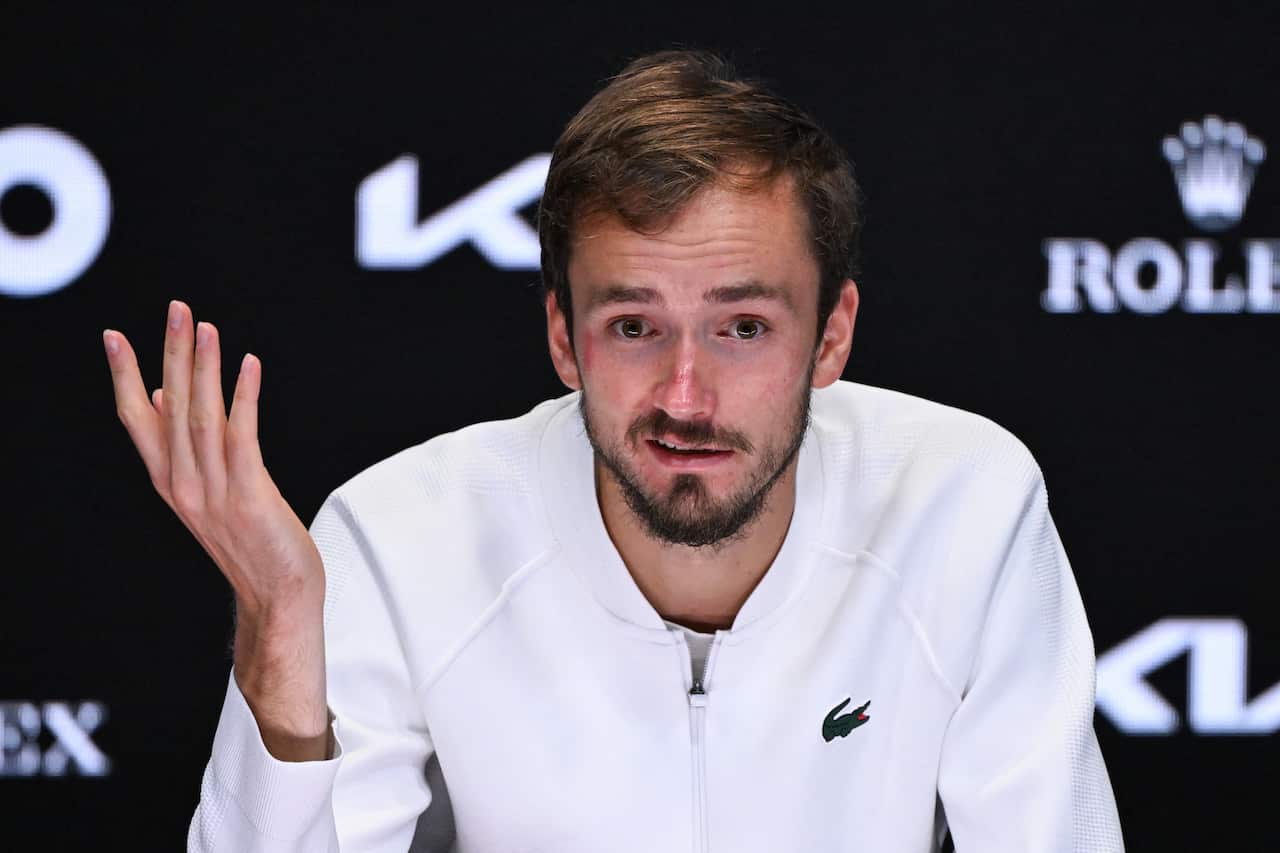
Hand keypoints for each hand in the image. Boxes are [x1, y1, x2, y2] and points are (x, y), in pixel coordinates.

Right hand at [102, 300, 323, 617]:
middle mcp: (183, 484)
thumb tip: (160, 393)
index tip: (115, 336)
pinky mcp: (250, 497)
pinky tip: (249, 366)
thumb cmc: (249, 539)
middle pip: (171, 408)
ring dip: (205, 369)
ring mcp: (215, 492)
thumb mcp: (204, 491)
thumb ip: (181, 447)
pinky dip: (245, 398)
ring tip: (206, 328)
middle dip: (172, 354)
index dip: (125, 377)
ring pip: (203, 417)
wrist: (278, 594)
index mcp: (169, 480)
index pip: (137, 420)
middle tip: (175, 310)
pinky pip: (244, 438)